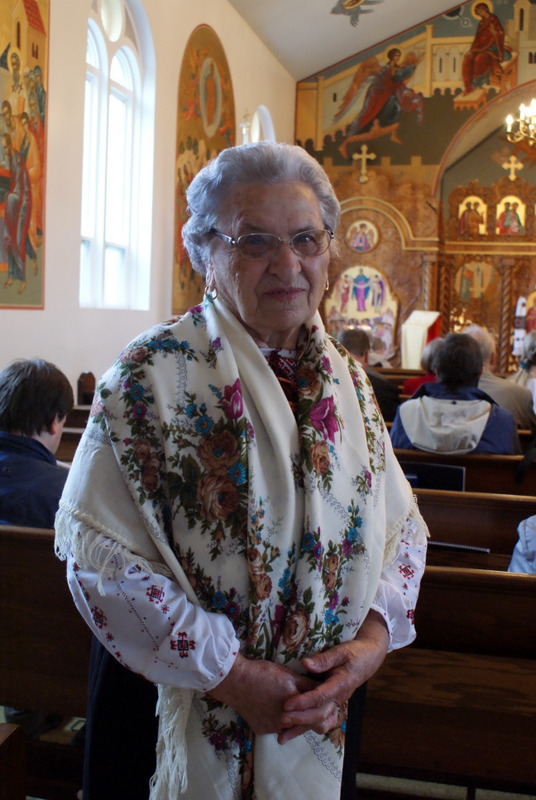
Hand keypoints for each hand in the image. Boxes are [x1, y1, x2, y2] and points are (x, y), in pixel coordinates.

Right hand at [207, 653, 339, 742]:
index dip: (324, 709)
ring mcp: (272, 728)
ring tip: (294, 709)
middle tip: (315, 710)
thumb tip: (322, 690)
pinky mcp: (261, 729)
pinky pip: (275, 728)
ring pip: (289, 727)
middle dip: (311, 717)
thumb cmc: (263, 673)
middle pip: (305, 724)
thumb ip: (307, 686)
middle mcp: (286, 722)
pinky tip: (274, 709)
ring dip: (294, 720)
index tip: (328, 705)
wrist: (235, 681)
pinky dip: (277, 720)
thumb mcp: (289, 675)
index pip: (318, 714)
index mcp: (296, 707)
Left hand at [278, 609, 388, 743]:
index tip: (287, 704)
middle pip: (319, 714)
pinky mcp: (331, 704)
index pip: (321, 696)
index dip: (304, 702)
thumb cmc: (354, 653)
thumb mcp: (340, 651)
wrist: (368, 659)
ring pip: (319, 721)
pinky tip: (292, 731)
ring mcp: (335, 703)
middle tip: (281, 719)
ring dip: (301, 728)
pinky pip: (319, 718)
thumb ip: (324, 659)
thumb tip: (305, 664)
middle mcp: (339, 698)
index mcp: (341, 684)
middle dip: (300, 718)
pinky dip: (306, 725)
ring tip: (282, 735)